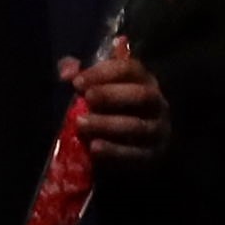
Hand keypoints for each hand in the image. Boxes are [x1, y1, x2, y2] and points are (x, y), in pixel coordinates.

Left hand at [70, 35, 174, 167]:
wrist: (128, 145)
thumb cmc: (109, 109)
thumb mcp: (97, 87)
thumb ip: (80, 75)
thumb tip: (66, 72)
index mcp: (144, 80)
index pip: (129, 69)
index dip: (103, 73)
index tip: (77, 82)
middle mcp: (156, 103)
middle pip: (141, 95)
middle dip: (111, 95)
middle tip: (87, 98)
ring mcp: (158, 130)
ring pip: (137, 126)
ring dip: (107, 124)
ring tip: (81, 123)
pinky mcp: (152, 154)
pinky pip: (135, 153)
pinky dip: (114, 151)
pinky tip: (94, 148)